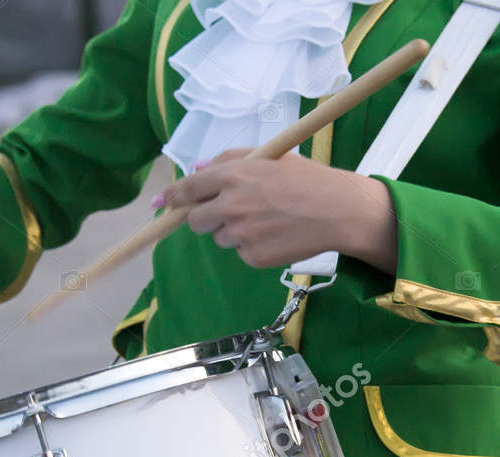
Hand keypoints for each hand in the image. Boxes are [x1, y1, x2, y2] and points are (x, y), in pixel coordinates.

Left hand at [159, 151, 398, 272]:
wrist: (337, 210)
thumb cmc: (306, 179)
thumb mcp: (269, 156)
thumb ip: (229, 159)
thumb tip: (197, 169)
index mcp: (233, 175)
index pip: (188, 189)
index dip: (172, 197)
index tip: (161, 203)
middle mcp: (232, 205)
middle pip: (195, 221)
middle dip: (205, 218)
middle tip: (230, 211)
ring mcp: (241, 234)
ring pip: (220, 238)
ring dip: (233, 231)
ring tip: (266, 219)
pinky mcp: (253, 256)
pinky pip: (241, 253)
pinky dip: (253, 246)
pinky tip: (275, 234)